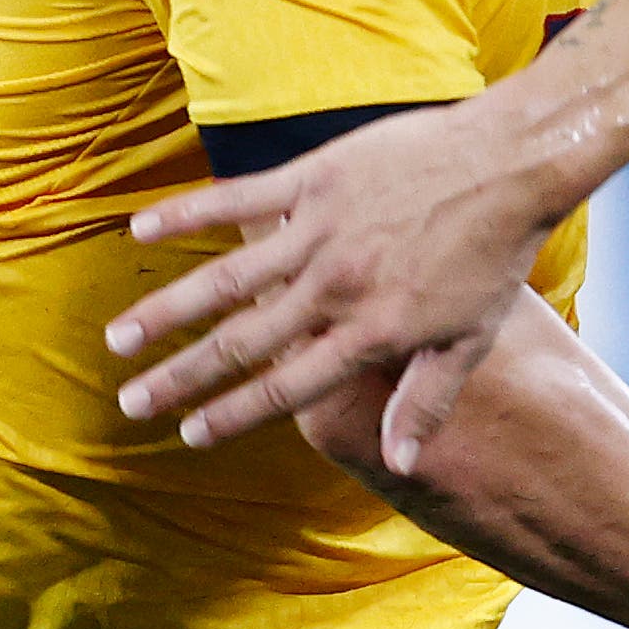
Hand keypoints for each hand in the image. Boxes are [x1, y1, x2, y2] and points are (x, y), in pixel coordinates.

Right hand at [108, 94, 560, 466]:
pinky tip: (140, 230)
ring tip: (118, 338)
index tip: (189, 436)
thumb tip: (400, 465)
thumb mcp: (471, 339)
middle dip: (181, 378)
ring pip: (224, 279)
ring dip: (166, 310)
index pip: (285, 388)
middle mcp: (335, 288)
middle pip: (241, 343)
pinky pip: (237, 200)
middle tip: (131, 403)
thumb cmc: (494, 254)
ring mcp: (320, 232)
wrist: (510, 163)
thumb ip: (425, 401)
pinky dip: (187, 214)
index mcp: (371, 332)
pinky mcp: (315, 179)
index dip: (232, 415)